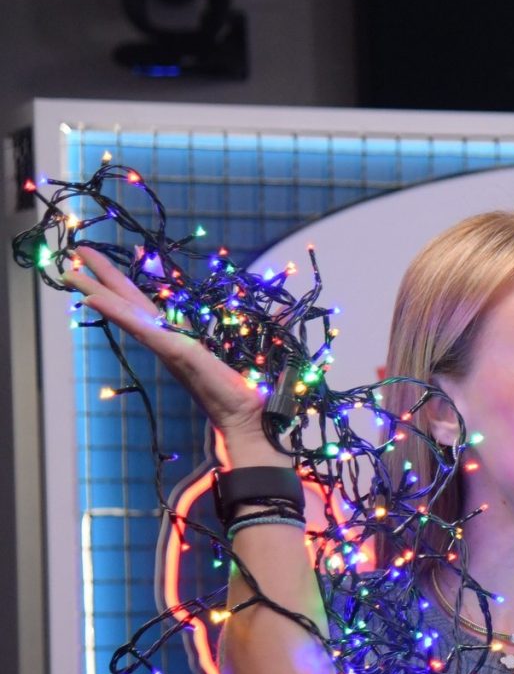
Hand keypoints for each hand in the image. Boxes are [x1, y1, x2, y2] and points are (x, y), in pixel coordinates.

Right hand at [64, 246, 284, 464]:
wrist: (252, 421)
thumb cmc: (254, 391)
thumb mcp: (261, 347)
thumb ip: (268, 324)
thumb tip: (281, 306)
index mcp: (184, 337)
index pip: (154, 303)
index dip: (139, 278)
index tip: (128, 252)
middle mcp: (169, 342)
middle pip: (131, 302)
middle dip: (104, 277)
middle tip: (77, 252)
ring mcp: (168, 348)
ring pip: (127, 313)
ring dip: (98, 291)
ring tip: (71, 272)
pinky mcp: (175, 354)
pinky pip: (142, 329)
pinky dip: (117, 313)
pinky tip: (94, 299)